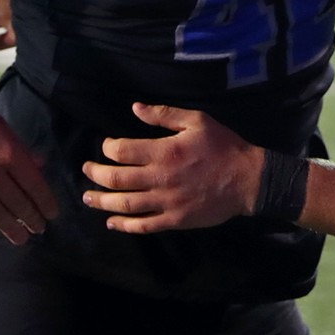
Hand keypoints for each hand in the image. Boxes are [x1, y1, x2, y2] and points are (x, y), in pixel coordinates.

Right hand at [0, 89, 58, 248]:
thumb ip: (19, 147)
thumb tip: (39, 164)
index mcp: (8, 153)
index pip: (34, 184)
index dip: (45, 202)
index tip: (52, 213)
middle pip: (18, 203)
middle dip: (31, 219)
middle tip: (39, 229)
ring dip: (11, 229)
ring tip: (21, 239)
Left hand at [82, 103, 262, 233]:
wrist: (248, 180)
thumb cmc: (223, 146)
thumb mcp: (197, 120)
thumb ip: (164, 115)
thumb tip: (135, 108)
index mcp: (164, 152)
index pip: (122, 151)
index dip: (108, 148)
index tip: (106, 146)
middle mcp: (160, 178)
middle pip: (116, 179)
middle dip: (95, 174)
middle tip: (86, 170)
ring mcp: (166, 202)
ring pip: (125, 204)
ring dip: (102, 201)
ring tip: (88, 197)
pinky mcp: (174, 220)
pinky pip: (144, 226)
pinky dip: (124, 226)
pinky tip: (112, 223)